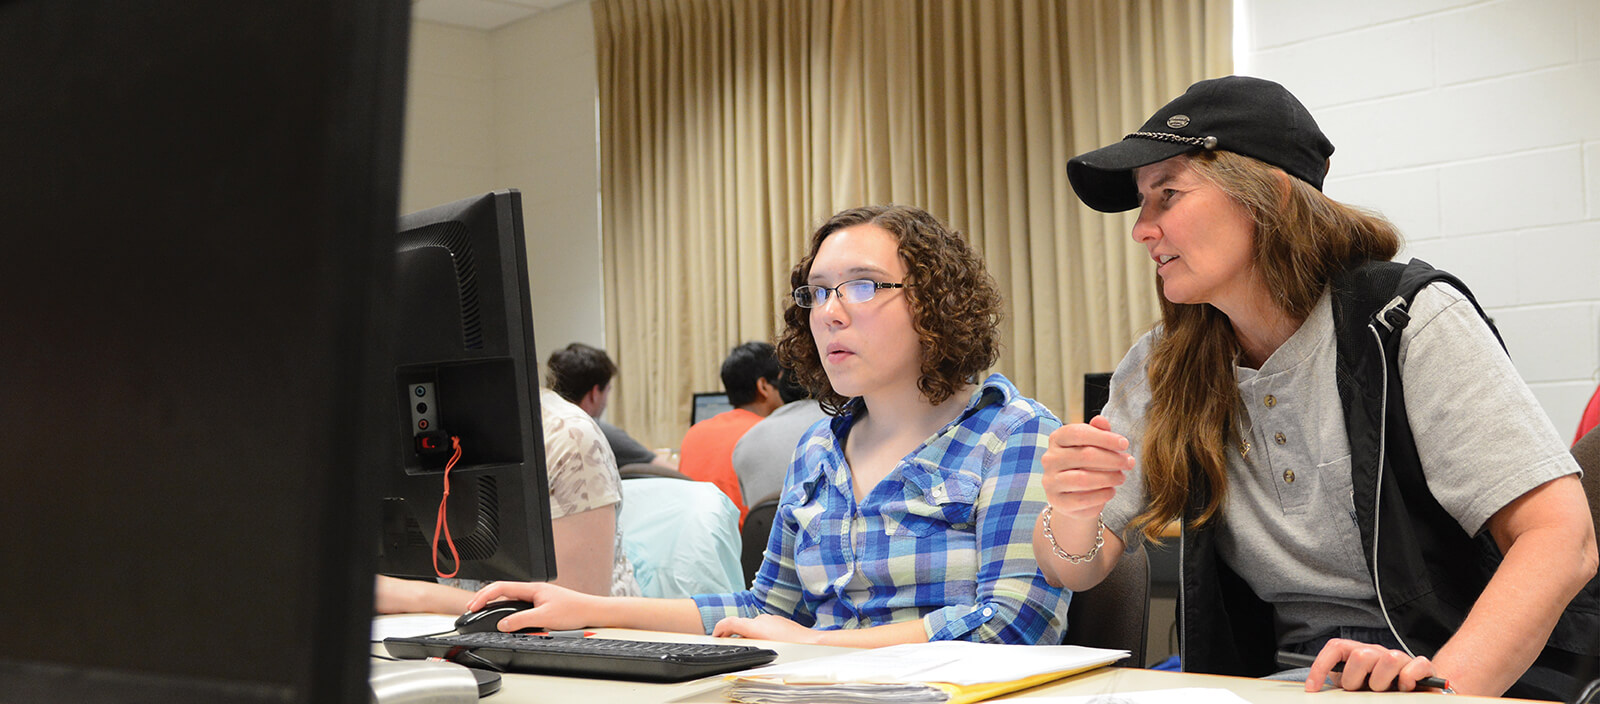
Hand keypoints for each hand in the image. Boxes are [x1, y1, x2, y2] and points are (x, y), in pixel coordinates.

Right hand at [464, 581, 602, 631]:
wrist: (591, 611)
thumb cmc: (574, 610)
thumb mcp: (545, 617)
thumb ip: (521, 621)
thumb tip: (502, 625)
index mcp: (532, 588)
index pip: (501, 587)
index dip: (484, 596)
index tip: (473, 605)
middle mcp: (533, 590)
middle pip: (502, 590)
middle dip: (485, 597)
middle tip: (472, 608)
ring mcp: (537, 596)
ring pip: (510, 597)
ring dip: (495, 603)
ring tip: (483, 611)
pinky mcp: (541, 604)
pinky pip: (518, 604)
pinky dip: (506, 609)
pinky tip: (504, 616)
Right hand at [711, 614, 818, 643]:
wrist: (811, 642)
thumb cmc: (792, 648)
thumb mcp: (764, 650)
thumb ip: (749, 644)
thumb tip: (739, 644)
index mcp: (756, 626)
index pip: (730, 622)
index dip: (719, 628)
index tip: (715, 635)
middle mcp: (762, 619)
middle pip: (740, 624)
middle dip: (733, 634)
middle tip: (728, 644)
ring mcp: (771, 619)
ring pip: (752, 625)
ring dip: (747, 634)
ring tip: (748, 646)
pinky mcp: (778, 621)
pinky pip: (763, 626)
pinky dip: (758, 633)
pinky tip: (765, 643)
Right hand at [1040, 416, 1134, 519]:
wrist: (1074, 496)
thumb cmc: (1087, 465)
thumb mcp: (1093, 445)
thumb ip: (1098, 432)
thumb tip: (1101, 420)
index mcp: (1057, 438)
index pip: (1079, 433)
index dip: (1105, 438)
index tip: (1125, 444)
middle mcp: (1050, 458)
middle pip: (1084, 455)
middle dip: (1112, 459)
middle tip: (1129, 463)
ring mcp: (1050, 480)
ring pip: (1082, 479)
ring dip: (1108, 478)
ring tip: (1122, 478)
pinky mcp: (1056, 501)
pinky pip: (1082, 500)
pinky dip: (1101, 495)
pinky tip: (1111, 491)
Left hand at [1306, 638, 1443, 692]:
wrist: (1416, 693)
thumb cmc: (1381, 691)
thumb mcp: (1356, 687)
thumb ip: (1341, 681)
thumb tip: (1316, 688)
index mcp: (1359, 654)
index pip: (1336, 647)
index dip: (1320, 666)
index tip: (1312, 688)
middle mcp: (1378, 652)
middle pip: (1360, 655)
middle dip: (1355, 680)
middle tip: (1361, 691)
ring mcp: (1401, 658)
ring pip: (1388, 658)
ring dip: (1382, 681)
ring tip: (1384, 691)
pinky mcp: (1423, 667)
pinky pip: (1416, 665)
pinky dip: (1409, 678)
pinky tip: (1404, 689)